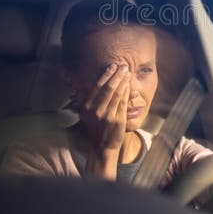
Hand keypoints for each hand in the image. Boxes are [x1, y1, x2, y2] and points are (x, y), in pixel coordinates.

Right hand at [83, 63, 130, 178]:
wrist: (101, 146)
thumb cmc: (95, 128)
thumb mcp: (86, 114)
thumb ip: (86, 99)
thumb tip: (83, 83)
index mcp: (86, 106)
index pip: (97, 86)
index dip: (106, 75)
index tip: (112, 66)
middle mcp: (95, 110)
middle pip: (108, 88)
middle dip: (117, 75)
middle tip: (123, 66)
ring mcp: (106, 115)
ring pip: (117, 93)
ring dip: (123, 81)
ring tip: (127, 72)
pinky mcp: (117, 120)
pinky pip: (123, 102)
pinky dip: (126, 91)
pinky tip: (129, 85)